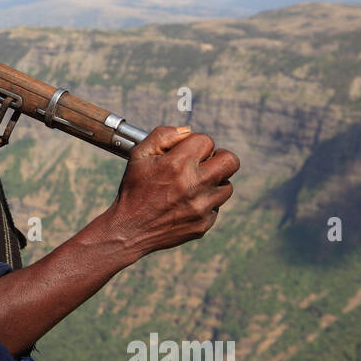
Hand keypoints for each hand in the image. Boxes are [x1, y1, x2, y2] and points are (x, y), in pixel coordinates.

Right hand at [101, 125, 240, 258]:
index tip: (188, 152)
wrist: (129, 229)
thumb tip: (188, 131)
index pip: (206, 141)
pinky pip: (216, 207)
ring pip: (227, 186)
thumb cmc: (134, 188)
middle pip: (231, 161)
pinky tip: (186, 204)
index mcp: (177, 164)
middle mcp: (193, 185)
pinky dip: (205, 203)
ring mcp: (201, 207)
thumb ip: (163, 135)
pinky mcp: (204, 224)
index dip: (196, 143)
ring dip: (214, 182)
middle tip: (206, 163)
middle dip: (220, 157)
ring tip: (195, 185)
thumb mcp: (139, 155)